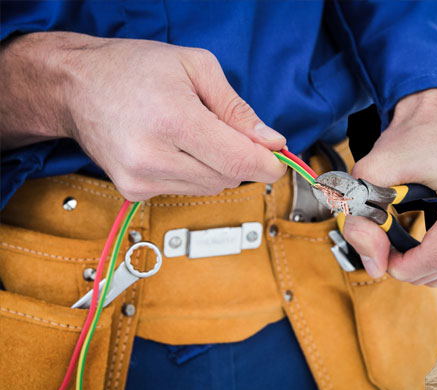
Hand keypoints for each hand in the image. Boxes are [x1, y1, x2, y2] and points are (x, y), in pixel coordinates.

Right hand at [0, 32, 285, 199]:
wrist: (74, 85)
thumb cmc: (132, 68)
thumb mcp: (196, 67)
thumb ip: (238, 109)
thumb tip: (272, 142)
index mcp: (173, 120)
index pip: (239, 161)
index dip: (268, 163)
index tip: (277, 156)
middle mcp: (153, 156)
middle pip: (229, 177)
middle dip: (240, 157)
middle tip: (225, 129)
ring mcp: (140, 178)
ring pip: (211, 187)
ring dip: (216, 165)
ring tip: (192, 133)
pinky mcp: (132, 191)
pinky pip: (187, 190)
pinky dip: (193, 173)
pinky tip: (174, 147)